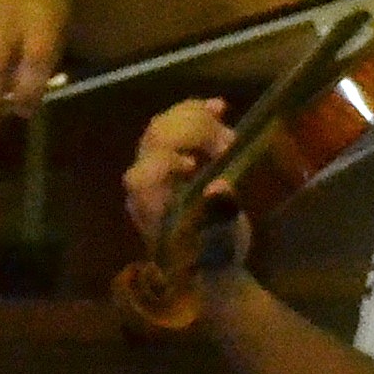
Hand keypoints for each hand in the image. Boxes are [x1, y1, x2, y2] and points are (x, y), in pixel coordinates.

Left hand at [122, 99, 235, 243]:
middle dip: (195, 130)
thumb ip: (219, 215)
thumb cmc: (213, 257)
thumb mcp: (221, 242)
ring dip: (196, 119)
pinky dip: (194, 114)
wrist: (207, 265)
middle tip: (230, 140)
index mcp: (149, 203)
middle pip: (156, 138)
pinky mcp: (167, 160)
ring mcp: (152, 169)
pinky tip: (219, 107)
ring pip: (163, 127)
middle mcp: (143, 182)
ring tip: (225, 120)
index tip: (214, 157)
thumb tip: (220, 186)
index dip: (177, 153)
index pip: (149, 166)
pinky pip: (172, 128)